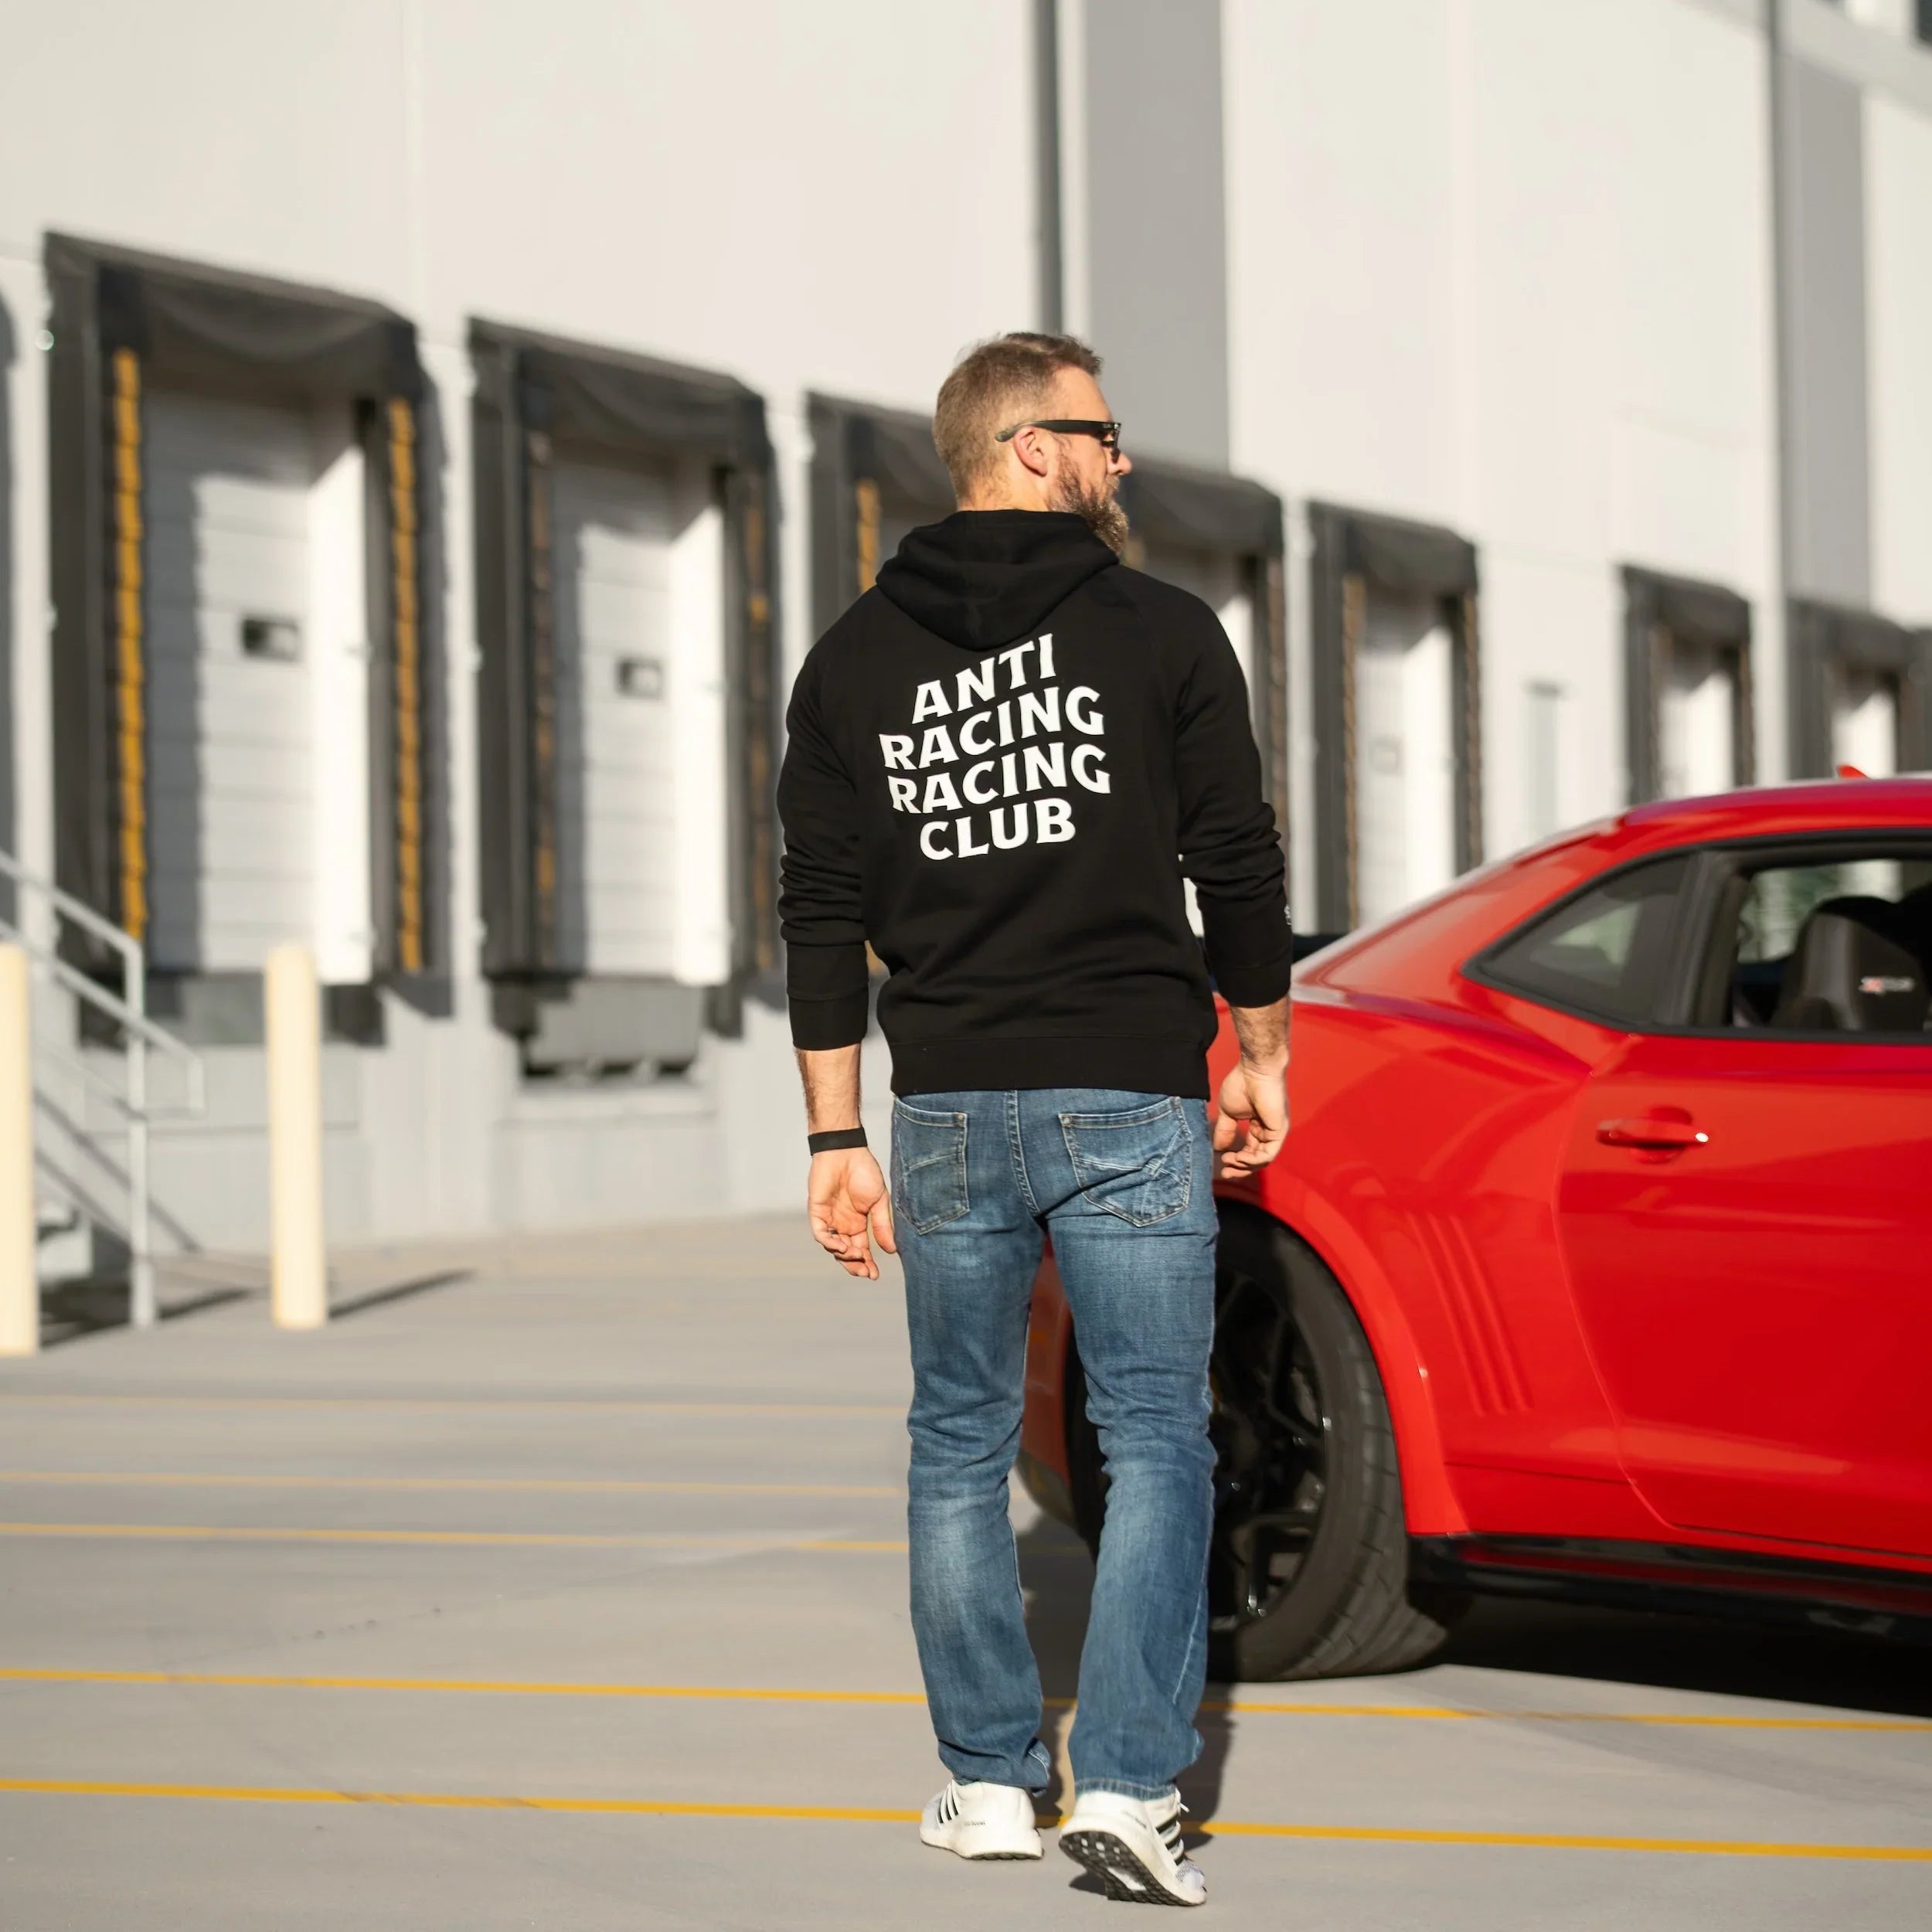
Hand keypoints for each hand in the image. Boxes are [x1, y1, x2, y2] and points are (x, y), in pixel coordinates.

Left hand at [807, 1147, 896, 1279]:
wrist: (847, 1152)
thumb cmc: (864, 1172)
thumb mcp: (878, 1202)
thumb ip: (882, 1226)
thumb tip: (891, 1250)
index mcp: (857, 1223)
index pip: (861, 1250)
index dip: (867, 1263)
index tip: (875, 1275)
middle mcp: (842, 1225)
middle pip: (846, 1253)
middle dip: (855, 1265)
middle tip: (865, 1273)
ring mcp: (829, 1219)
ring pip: (832, 1247)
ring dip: (844, 1256)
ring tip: (858, 1255)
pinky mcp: (816, 1211)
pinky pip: (820, 1233)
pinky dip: (830, 1243)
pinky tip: (842, 1247)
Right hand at [1213, 1056, 1288, 1178]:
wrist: (1254, 1070)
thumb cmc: (1242, 1084)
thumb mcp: (1228, 1112)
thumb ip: (1225, 1130)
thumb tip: (1218, 1149)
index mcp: (1259, 1127)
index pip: (1250, 1151)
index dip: (1236, 1161)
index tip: (1222, 1164)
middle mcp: (1269, 1131)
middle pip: (1257, 1159)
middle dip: (1240, 1169)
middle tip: (1225, 1174)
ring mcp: (1276, 1132)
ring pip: (1262, 1160)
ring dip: (1244, 1166)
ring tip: (1229, 1162)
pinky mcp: (1279, 1131)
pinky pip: (1268, 1154)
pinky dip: (1253, 1160)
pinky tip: (1239, 1157)